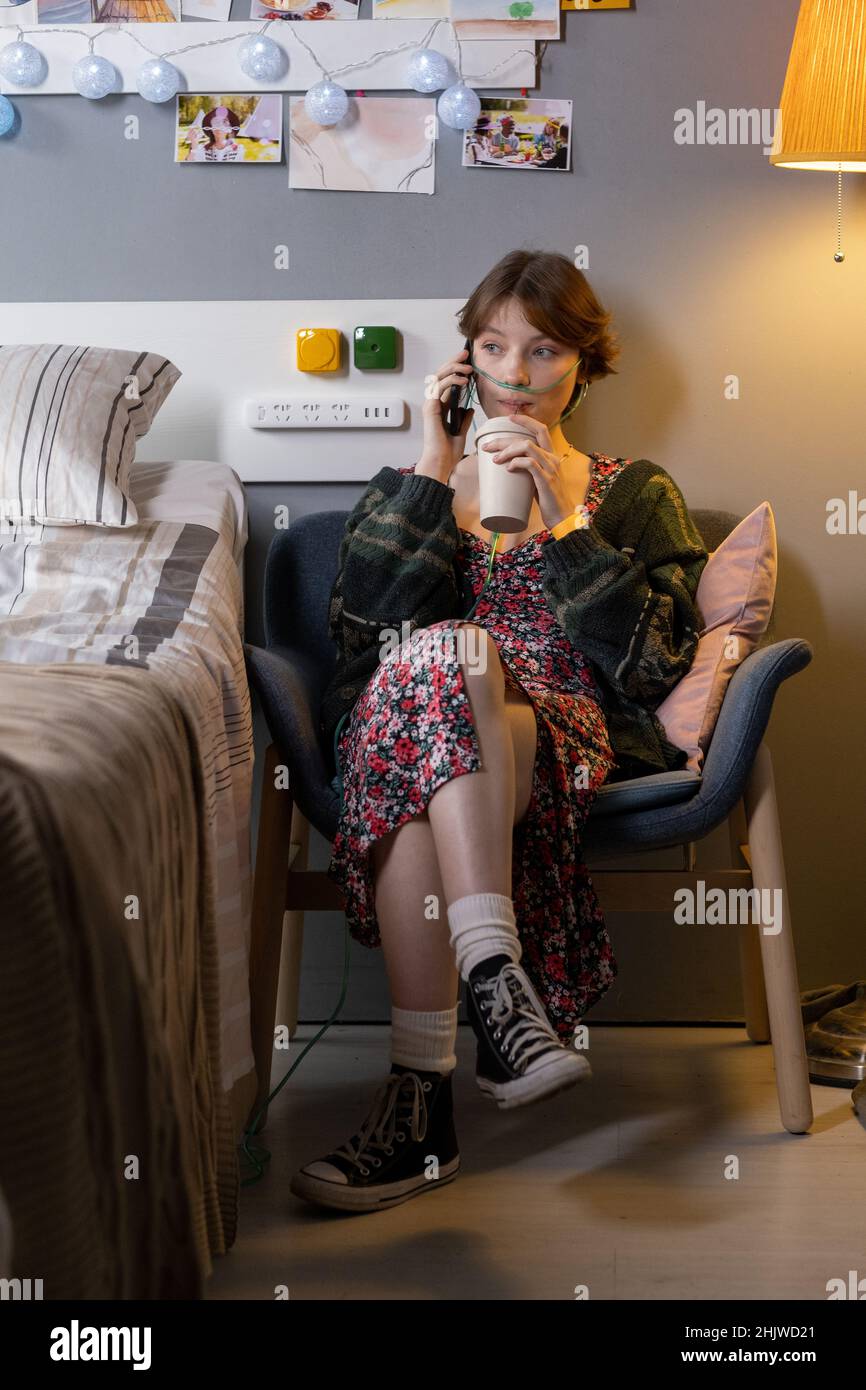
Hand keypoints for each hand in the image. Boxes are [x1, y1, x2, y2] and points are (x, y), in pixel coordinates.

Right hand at [417, 348, 475, 482]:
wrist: (441, 462)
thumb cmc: (448, 452)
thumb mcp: (460, 432)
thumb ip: (463, 419)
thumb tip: (469, 409)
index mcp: (440, 407)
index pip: (446, 381)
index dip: (455, 369)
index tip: (468, 361)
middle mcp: (433, 403)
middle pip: (441, 374)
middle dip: (453, 361)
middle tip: (466, 353)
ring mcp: (430, 405)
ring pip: (439, 377)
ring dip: (454, 368)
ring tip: (468, 368)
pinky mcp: (430, 408)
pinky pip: (439, 387)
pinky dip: (451, 380)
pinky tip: (464, 380)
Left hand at [481, 413, 573, 530]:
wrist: (562, 517)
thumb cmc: (549, 500)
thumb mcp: (539, 479)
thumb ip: (529, 469)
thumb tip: (508, 465)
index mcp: (551, 456)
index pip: (541, 429)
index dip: (526, 420)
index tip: (509, 418)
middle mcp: (552, 458)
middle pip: (527, 437)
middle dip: (504, 439)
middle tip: (488, 446)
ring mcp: (550, 468)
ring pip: (526, 447)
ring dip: (507, 450)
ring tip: (495, 459)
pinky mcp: (546, 480)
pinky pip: (529, 464)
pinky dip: (516, 463)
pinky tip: (508, 468)